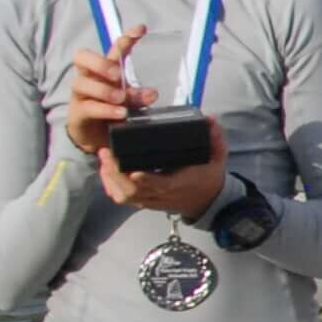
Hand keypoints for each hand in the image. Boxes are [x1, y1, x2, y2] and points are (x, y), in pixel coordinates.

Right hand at [66, 31, 142, 154]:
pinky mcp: (77, 113)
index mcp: (104, 71)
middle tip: (117, 74)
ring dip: (103, 90)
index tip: (141, 30)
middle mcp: (89, 78)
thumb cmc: (112, 112)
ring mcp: (80, 95)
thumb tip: (152, 93)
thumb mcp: (129, 102)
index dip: (125, 39)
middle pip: (81, 57)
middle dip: (99, 63)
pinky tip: (119, 113)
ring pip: (81, 83)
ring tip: (120, 98)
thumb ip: (139, 97)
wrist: (96, 138)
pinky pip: (87, 107)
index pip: (112, 50)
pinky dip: (105, 110)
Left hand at [97, 115, 226, 217]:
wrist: (207, 200)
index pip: (160, 185)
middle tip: (106, 153)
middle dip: (116, 174)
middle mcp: (162, 194)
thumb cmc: (209, 176)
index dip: (145, 180)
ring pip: (125, 196)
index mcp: (179, 184)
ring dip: (111, 179)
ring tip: (104, 159)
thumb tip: (210, 120)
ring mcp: (151, 200)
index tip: (132, 171)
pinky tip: (106, 171)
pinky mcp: (144, 201)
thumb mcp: (217, 156)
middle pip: (134, 191)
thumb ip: (215, 138)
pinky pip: (123, 198)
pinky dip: (112, 186)